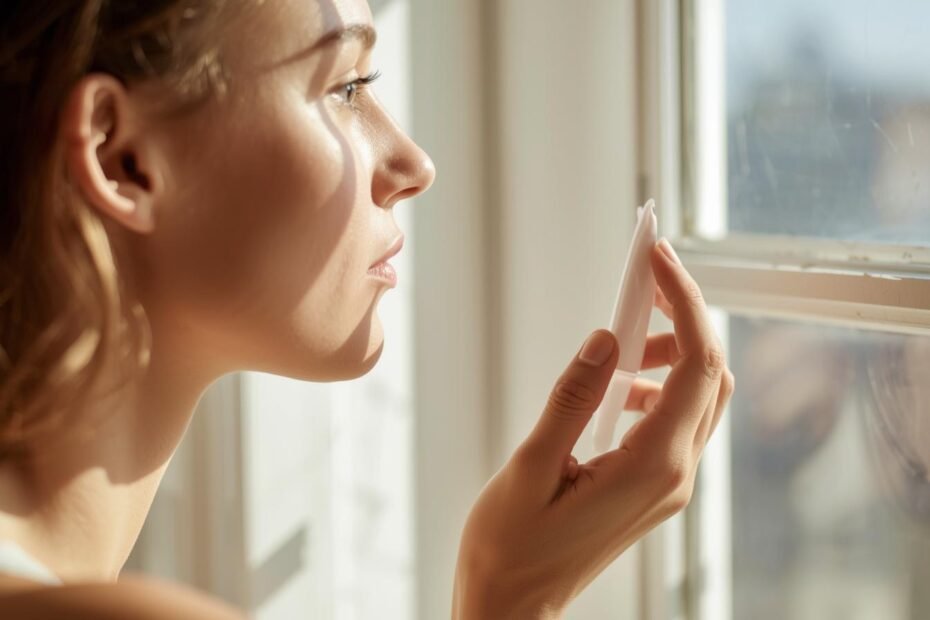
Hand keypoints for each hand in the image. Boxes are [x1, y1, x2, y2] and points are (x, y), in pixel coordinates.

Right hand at [452, 239, 734, 618]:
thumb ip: (573, 397)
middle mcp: (674, 476)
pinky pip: (677, 422)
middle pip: (710, 376)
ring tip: (622, 340)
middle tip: (642, 286)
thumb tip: (606, 338)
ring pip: (699, 398)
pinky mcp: (655, 488)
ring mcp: (669, 485)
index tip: (656, 259)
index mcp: (651, 467)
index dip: (684, 302)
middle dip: (683, 320)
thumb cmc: (511, 547)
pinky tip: (614, 389)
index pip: (696, 366)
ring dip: (672, 355)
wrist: (513, 606)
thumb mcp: (532, 465)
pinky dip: (658, 387)